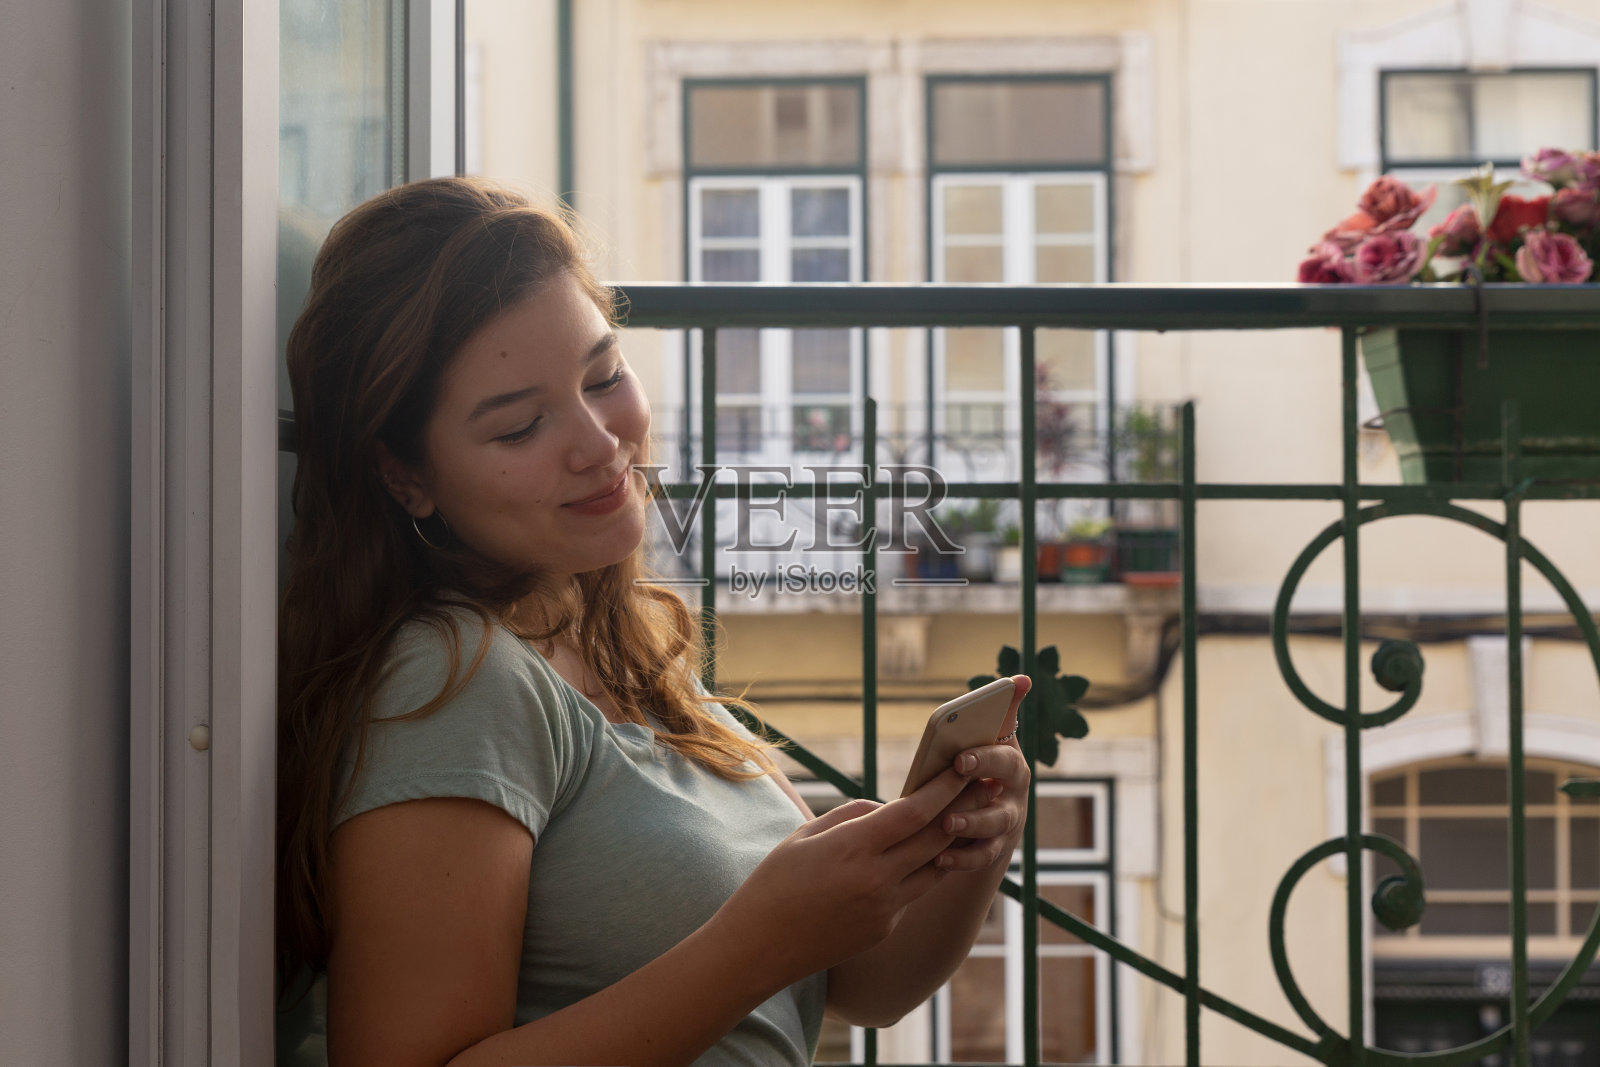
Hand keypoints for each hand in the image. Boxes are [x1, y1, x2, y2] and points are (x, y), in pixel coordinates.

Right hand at [712, 764, 976, 987]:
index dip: (944, 788)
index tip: (964, 768)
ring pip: (934, 869)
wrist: (759, 947)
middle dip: (963, 810)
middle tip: (985, 787)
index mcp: (853, 848)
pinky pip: (913, 893)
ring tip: (968, 818)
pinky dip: (921, 872)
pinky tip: (925, 856)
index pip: (914, 812)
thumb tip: (888, 808)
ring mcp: (885, 909)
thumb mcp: (805, 835)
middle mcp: (877, 880)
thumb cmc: (774, 883)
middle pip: (936, 839)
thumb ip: (852, 816)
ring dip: (951, 843)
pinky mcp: (884, 929)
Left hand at [934, 674, 1030, 871]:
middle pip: (1002, 791)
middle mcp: (1014, 791)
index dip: (984, 758)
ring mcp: (1006, 822)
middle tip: (953, 782)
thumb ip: (998, 713)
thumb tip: (1022, 679)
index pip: (1003, 755)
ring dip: (971, 823)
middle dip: (980, 783)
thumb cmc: (977, 766)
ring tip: (946, 823)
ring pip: (995, 825)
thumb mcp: (984, 740)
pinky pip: (981, 857)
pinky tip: (939, 856)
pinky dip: (961, 858)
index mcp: (1010, 761)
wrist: (983, 813)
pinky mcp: (994, 849)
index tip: (959, 759)